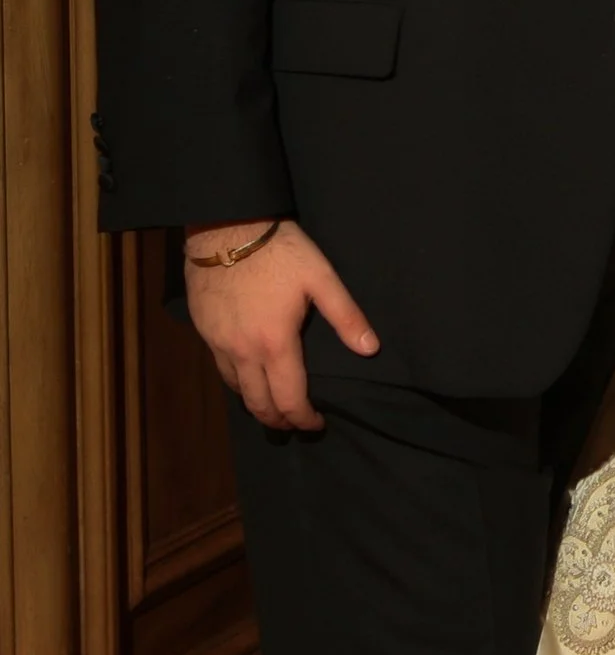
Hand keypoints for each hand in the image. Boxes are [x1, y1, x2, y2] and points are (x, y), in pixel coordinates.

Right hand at [183, 219, 379, 431]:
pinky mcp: (204, 332)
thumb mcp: (321, 278)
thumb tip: (370, 348)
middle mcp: (243, 352)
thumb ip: (346, 316)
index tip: (317, 424)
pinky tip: (247, 378)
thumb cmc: (280, 252)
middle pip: (258, 403)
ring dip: (256, 404)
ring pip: (236, 389)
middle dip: (278, 420)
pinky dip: (236, 383)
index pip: (289, 397)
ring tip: (273, 406)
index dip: (303, 417)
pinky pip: (220, 370)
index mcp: (275, 344)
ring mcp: (218, 344)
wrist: (226, 230)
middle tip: (295, 424)